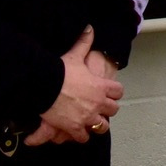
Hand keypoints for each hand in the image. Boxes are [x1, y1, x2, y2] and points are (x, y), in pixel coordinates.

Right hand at [26, 26, 122, 145]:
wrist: (46, 86)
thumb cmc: (61, 71)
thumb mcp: (75, 55)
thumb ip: (84, 43)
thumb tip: (89, 28)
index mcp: (101, 86)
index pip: (119, 92)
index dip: (115, 92)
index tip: (110, 92)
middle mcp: (98, 103)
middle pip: (113, 110)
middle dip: (108, 109)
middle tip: (101, 107)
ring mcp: (87, 117)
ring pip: (102, 126)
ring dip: (98, 124)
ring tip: (92, 122)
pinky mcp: (74, 127)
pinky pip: (83, 136)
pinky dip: (81, 135)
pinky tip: (78, 132)